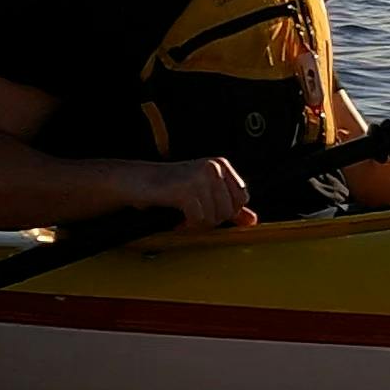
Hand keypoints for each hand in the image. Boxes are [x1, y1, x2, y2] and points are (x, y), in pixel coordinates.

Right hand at [114, 157, 253, 230]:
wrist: (136, 181)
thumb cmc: (170, 187)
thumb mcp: (204, 193)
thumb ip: (229, 205)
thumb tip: (253, 221)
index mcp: (221, 165)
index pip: (242, 199)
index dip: (225, 212)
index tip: (205, 211)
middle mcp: (213, 167)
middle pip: (229, 210)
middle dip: (210, 220)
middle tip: (191, 216)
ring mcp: (200, 177)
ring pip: (214, 217)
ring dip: (197, 224)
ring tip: (183, 216)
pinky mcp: (186, 189)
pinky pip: (198, 219)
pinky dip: (187, 225)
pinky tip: (178, 220)